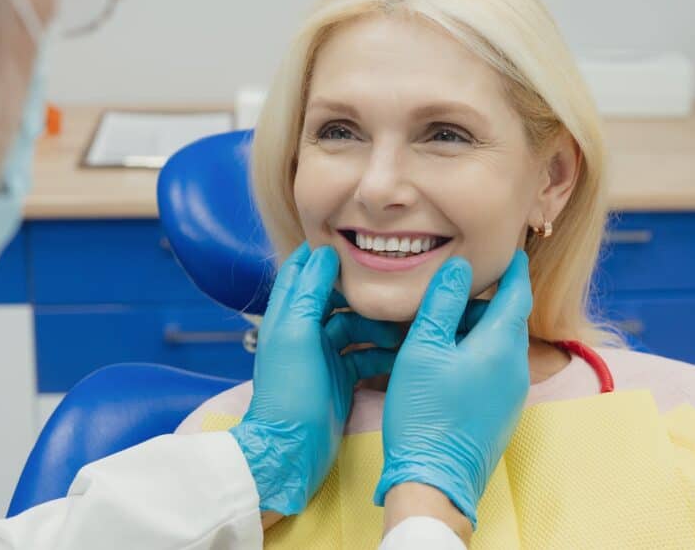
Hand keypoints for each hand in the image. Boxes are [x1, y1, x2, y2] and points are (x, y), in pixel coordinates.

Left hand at [231, 243, 401, 514]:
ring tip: (407, 327)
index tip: (355, 242)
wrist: (289, 450)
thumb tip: (323, 253)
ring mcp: (323, 356)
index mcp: (288, 316)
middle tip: (397, 287)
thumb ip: (309, 293)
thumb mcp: (297, 335)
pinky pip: (365, 356)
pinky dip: (383, 353)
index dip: (323, 254)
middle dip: (364, 294)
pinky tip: (404, 354)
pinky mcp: (339, 379)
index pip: (301, 271)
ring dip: (379, 325)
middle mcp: (304, 332)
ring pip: (355, 327)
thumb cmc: (289, 391)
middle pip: (336, 299)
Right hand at [374, 250, 532, 526]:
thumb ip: (442, 303)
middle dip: (484, 298)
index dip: (513, 268)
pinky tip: (444, 356)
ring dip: (476, 326)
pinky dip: (475, 351)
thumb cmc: (424, 411)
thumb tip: (460, 267)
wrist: (433, 479)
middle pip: (507, 319)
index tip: (510, 249)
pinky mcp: (500, 412)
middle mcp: (516, 367)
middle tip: (454, 283)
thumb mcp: (423, 348)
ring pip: (498, 344)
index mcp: (502, 345)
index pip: (517, 293)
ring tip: (440, 319)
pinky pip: (493, 368)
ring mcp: (511, 393)